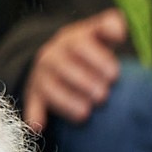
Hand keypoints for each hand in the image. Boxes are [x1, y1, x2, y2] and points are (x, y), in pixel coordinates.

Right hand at [23, 10, 127, 132]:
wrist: (55, 57)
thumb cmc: (87, 48)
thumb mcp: (97, 31)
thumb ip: (110, 25)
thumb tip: (119, 31)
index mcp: (71, 39)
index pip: (81, 44)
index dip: (98, 59)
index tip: (115, 75)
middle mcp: (52, 55)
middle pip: (63, 67)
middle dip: (85, 82)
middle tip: (104, 96)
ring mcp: (41, 75)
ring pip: (48, 87)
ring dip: (66, 101)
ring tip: (86, 113)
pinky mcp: (34, 93)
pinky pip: (31, 103)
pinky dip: (33, 114)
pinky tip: (38, 126)